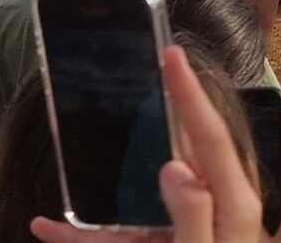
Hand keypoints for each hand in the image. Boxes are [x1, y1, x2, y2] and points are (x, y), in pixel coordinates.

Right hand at [31, 46, 268, 242]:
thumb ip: (196, 221)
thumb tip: (176, 167)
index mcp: (233, 210)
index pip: (210, 143)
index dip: (190, 98)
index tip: (171, 56)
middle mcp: (215, 217)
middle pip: (183, 162)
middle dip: (163, 123)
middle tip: (150, 74)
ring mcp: (188, 237)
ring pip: (141, 209)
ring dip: (99, 200)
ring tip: (61, 182)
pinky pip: (130, 240)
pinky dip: (89, 236)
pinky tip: (47, 231)